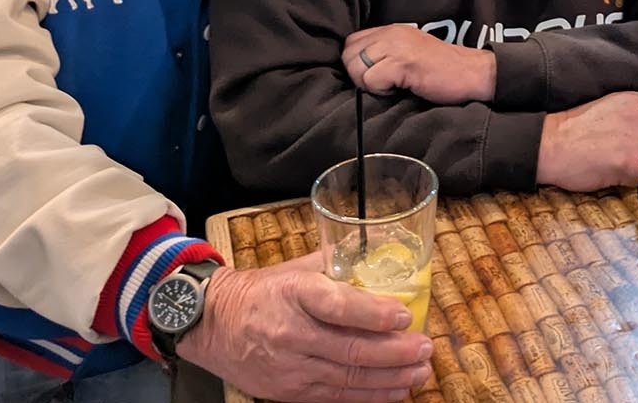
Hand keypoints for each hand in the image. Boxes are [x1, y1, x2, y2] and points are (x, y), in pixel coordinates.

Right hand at [177, 264, 432, 402]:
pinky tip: (395, 390)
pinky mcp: (289, 391)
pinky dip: (369, 395)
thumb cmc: (261, 292)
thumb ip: (338, 262)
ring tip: (420, 372)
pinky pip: (336, 397)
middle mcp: (291, 332)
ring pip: (348, 377)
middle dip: (395, 352)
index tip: (404, 314)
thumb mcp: (295, 268)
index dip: (373, 313)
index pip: (337, 305)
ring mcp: (290, 367)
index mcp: (294, 293)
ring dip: (390, 378)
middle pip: (350, 349)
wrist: (212, 324)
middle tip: (425, 348)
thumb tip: (382, 250)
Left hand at [343, 24, 494, 103]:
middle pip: (348, 56)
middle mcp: (391, 34)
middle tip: (382, 85)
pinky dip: (382, 91)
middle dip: (358, 76)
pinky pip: (372, 80)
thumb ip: (385, 54)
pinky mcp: (403, 63)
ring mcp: (397, 46)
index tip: (373, 77)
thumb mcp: (409, 53)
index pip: (350, 43)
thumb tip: (355, 70)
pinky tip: (401, 89)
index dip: (355, 64)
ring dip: (369, 84)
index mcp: (391, 30)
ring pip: (356, 68)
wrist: (473, 73)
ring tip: (392, 87)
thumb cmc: (441, 71)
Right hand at [536, 92, 637, 191]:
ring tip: (626, 164)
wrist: (549, 145)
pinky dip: (633, 178)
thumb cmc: (572, 129)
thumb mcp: (607, 105)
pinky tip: (617, 173)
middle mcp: (637, 117)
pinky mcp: (628, 163)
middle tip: (637, 153)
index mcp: (631, 100)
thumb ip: (633, 111)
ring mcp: (634, 140)